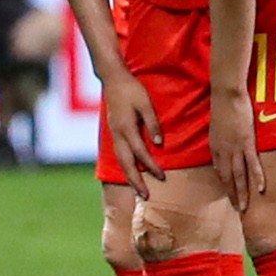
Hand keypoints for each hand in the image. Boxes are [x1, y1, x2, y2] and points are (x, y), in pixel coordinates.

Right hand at [102, 69, 163, 187]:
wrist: (112, 79)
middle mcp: (118, 135)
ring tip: (138, 189)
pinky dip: (125, 166)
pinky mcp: (113, 133)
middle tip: (145, 196)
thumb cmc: (132, 89)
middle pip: (126, 164)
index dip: (152, 166)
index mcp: (126, 128)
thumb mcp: (145, 104)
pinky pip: (119, 155)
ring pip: (120, 161)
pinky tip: (131, 172)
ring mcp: (113, 134)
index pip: (141, 153)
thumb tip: (159, 144)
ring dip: (129, 177)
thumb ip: (152, 123)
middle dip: (135, 181)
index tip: (162, 177)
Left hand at [210, 89, 260, 208]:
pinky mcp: (247, 143)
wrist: (227, 95)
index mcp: (215, 149)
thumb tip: (219, 158)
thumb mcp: (216, 129)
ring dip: (241, 193)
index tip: (230, 196)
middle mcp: (223, 152)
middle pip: (228, 178)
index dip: (225, 185)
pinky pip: (252, 164)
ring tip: (244, 207)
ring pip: (238, 176)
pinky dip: (256, 178)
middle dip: (232, 195)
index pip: (219, 172)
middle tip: (237, 209)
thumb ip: (218, 144)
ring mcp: (235, 149)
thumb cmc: (222, 108)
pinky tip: (260, 189)